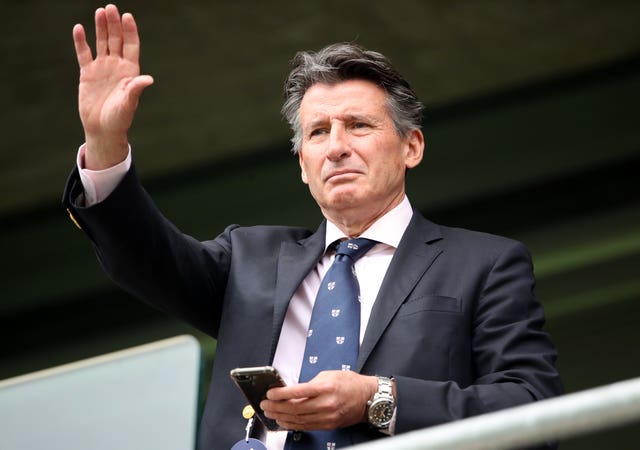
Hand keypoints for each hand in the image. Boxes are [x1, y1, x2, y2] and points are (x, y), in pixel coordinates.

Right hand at [72, 4, 153, 168]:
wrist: (103, 129)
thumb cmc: (119, 118)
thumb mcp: (129, 103)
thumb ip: (136, 89)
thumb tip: (148, 79)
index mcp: (130, 71)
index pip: (131, 46)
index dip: (130, 31)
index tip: (127, 16)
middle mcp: (117, 66)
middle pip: (116, 40)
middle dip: (114, 24)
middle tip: (111, 8)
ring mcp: (102, 68)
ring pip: (101, 42)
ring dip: (101, 28)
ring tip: (100, 11)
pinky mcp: (87, 73)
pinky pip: (84, 53)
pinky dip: (81, 42)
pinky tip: (79, 28)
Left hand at [261, 371, 377, 430]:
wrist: (368, 398)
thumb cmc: (350, 383)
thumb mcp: (329, 375)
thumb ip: (310, 383)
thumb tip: (292, 390)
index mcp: (325, 388)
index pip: (298, 392)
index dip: (281, 394)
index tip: (270, 393)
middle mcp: (326, 404)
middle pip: (295, 408)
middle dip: (276, 406)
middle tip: (265, 404)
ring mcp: (327, 417)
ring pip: (298, 419)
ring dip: (281, 417)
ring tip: (270, 413)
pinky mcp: (328, 425)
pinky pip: (306, 426)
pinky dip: (292, 424)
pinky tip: (283, 421)